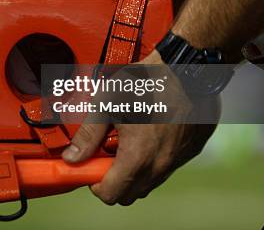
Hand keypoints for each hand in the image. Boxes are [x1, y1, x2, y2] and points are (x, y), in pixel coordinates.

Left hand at [62, 51, 216, 204]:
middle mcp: (161, 165)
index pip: (111, 195)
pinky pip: (168, 167)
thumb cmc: (146, 81)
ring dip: (134, 170)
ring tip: (128, 140)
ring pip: (150, 182)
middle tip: (106, 154)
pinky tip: (148, 134)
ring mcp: (179, 159)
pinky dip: (154, 159)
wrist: (187, 67)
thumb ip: (88, 135)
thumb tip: (72, 158)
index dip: (94, 183)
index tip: (91, 165)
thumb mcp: (106, 103)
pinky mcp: (192, 151)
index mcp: (138, 157)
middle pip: (130, 195)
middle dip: (113, 180)